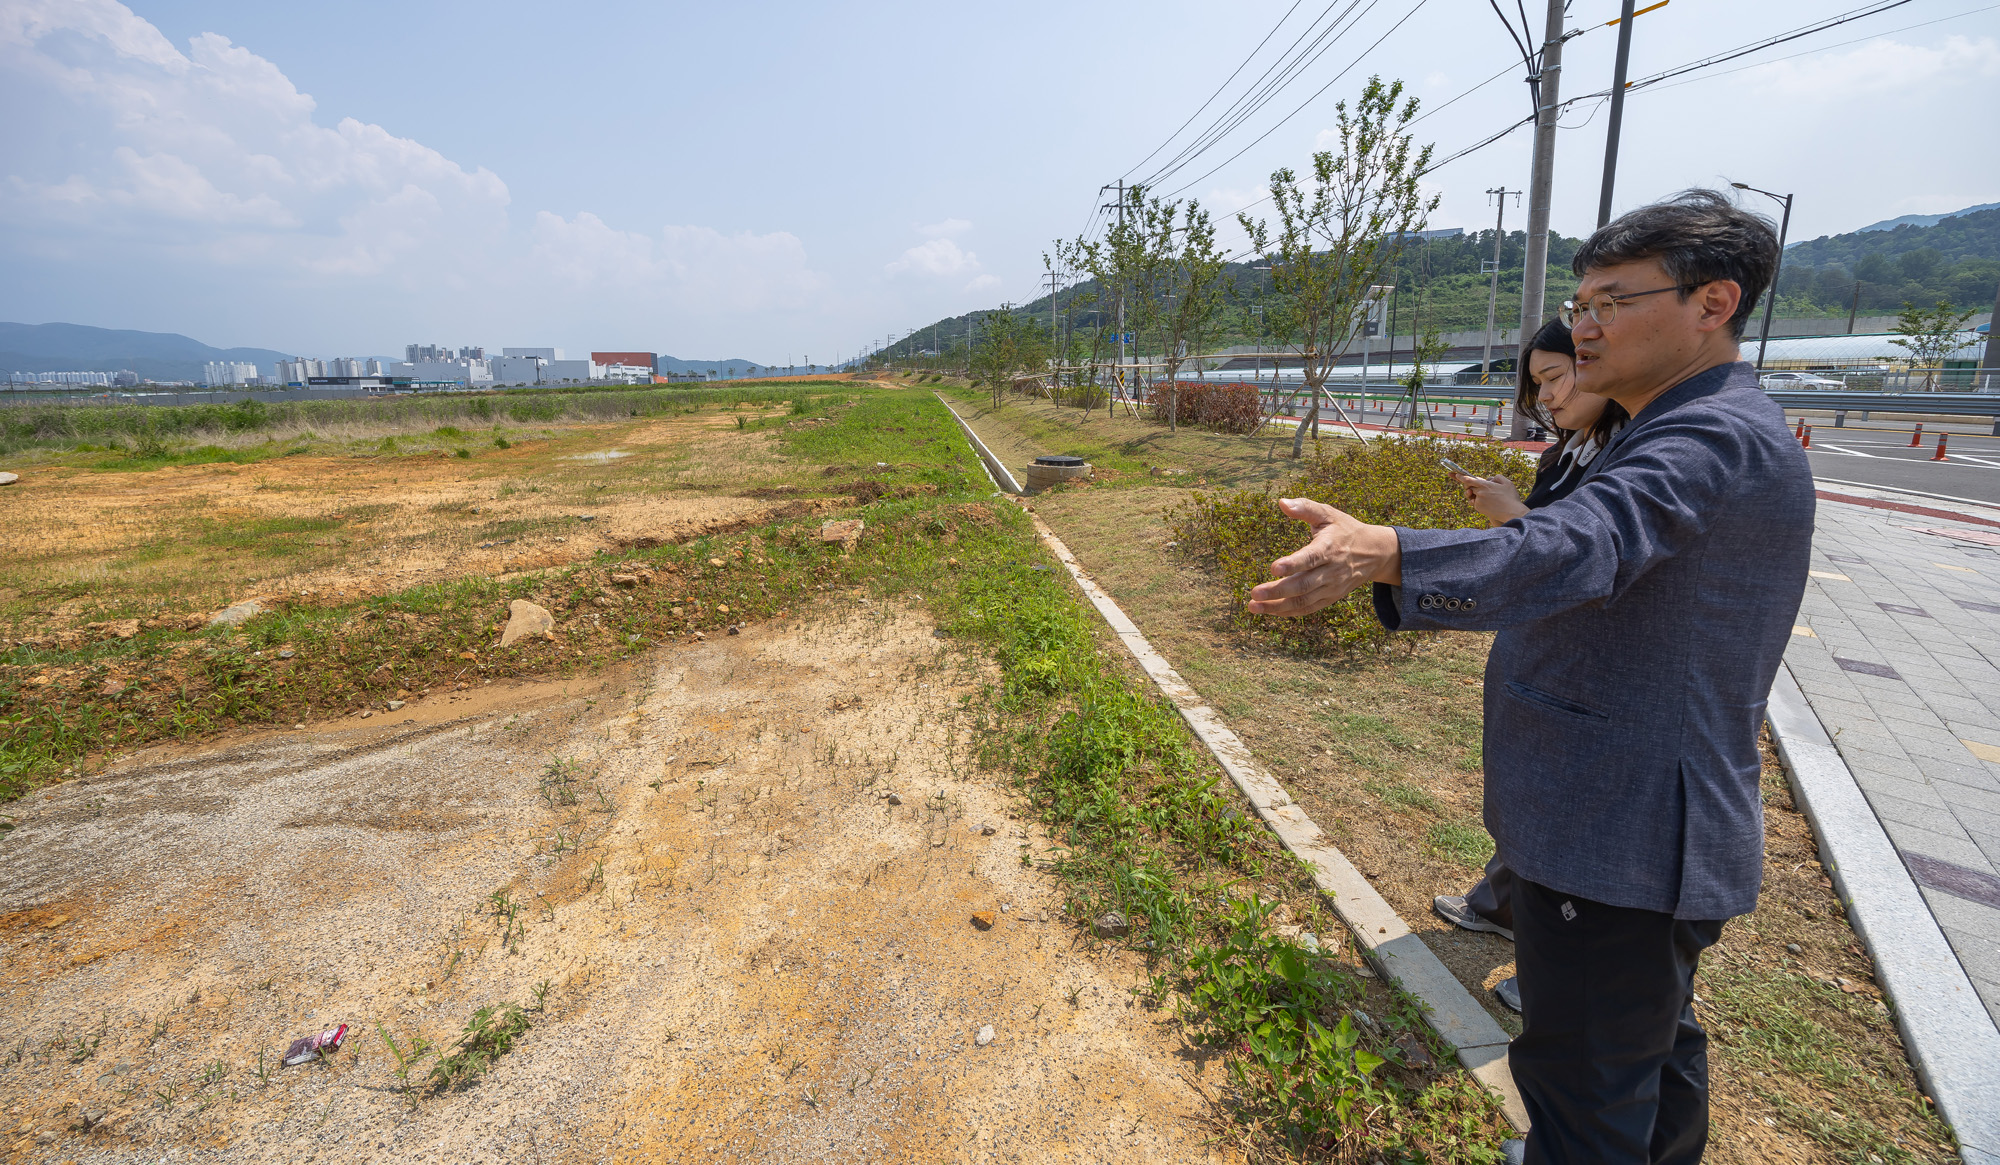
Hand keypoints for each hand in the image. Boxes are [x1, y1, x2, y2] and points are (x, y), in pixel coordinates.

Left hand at [1246, 498, 1400, 616]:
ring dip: (1278, 606)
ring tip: (1254, 606)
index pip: (1311, 558)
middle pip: (1304, 585)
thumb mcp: (1329, 514)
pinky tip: (1269, 610)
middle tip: (1254, 593)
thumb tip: (1281, 502)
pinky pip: (1308, 608)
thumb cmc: (1345, 530)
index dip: (1293, 564)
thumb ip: (1305, 507)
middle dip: (1278, 591)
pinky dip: (1288, 612)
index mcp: (1329, 548)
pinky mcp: (1330, 597)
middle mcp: (1332, 571)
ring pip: (1304, 601)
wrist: (1374, 553)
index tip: (1273, 568)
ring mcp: (1332, 587)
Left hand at [1455, 473, 1527, 521]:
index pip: (1469, 480)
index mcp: (1485, 485)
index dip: (1461, 477)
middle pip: (1469, 487)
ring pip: (1472, 495)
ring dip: (1475, 494)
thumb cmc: (1511, 497)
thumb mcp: (1507, 483)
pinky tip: (1488, 503)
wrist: (1512, 513)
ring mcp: (1479, 501)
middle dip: (1470, 486)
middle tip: (1474, 486)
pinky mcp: (1479, 508)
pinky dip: (1479, 501)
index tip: (1456, 475)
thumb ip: (1498, 477)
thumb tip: (1490, 479)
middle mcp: (1480, 493)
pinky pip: (1475, 502)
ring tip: (1486, 496)